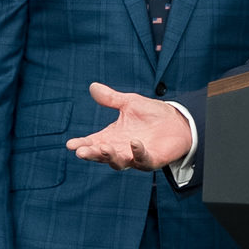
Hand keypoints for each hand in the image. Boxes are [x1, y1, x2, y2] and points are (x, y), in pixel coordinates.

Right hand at [68, 82, 192, 170]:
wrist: (178, 121)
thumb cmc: (151, 114)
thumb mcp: (129, 103)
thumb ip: (110, 98)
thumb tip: (92, 86)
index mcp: (111, 137)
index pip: (93, 142)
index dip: (82, 144)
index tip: (70, 144)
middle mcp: (120, 150)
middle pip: (102, 156)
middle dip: (92, 154)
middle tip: (81, 151)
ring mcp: (135, 157)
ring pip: (119, 162)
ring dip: (110, 156)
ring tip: (104, 147)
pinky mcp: (151, 160)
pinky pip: (143, 160)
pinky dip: (138, 152)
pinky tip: (134, 142)